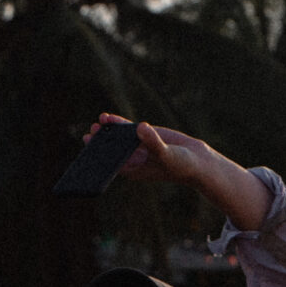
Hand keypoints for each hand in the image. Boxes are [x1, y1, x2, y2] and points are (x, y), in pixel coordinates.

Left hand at [84, 115, 217, 186]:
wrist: (196, 160)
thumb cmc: (181, 165)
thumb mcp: (166, 155)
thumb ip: (153, 142)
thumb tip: (141, 127)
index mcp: (133, 169)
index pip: (111, 163)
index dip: (99, 157)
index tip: (90, 150)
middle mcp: (132, 157)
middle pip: (111, 149)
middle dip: (100, 142)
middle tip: (91, 133)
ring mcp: (138, 145)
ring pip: (117, 136)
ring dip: (107, 130)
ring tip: (98, 122)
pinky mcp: (145, 134)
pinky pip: (127, 128)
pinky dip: (118, 122)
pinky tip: (108, 117)